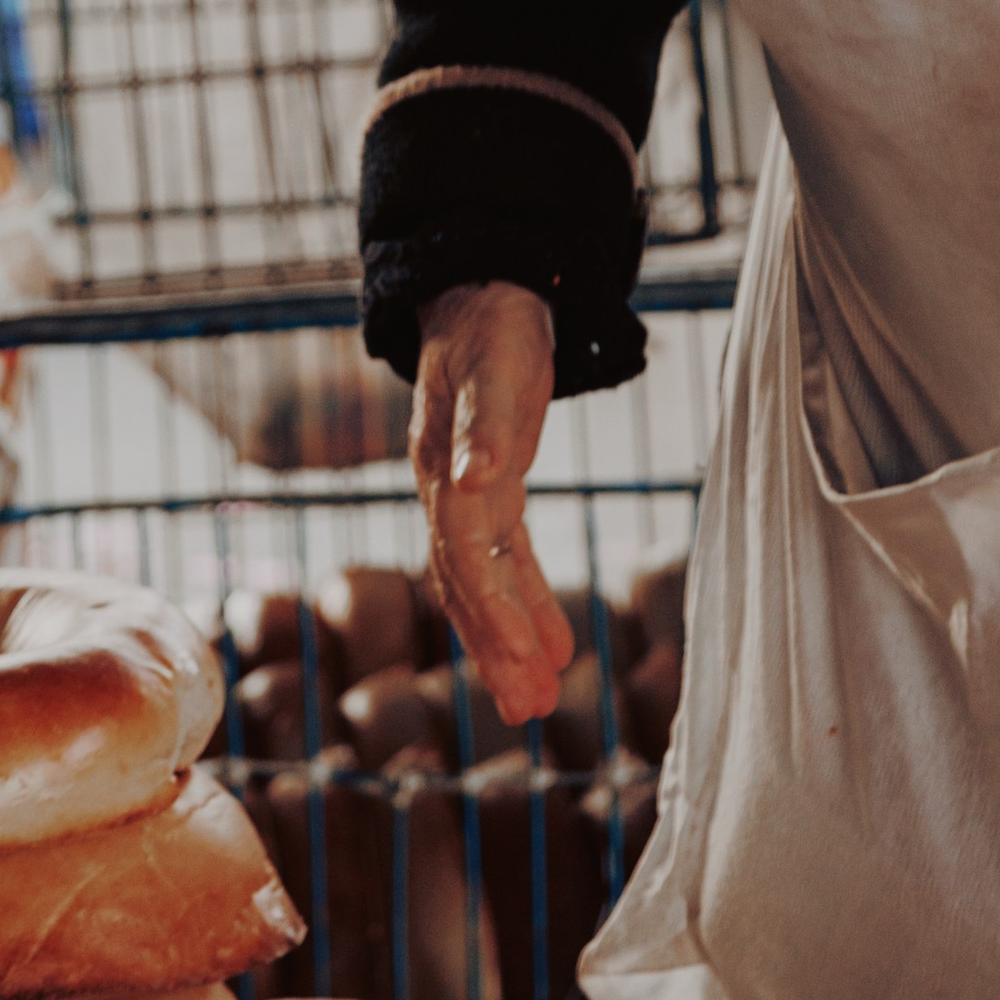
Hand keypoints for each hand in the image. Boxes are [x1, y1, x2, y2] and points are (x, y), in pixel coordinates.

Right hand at [411, 280, 573, 722]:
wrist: (479, 288)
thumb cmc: (492, 328)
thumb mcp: (496, 369)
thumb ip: (484, 426)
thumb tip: (476, 479)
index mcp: (446, 468)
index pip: (466, 554)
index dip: (497, 609)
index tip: (531, 661)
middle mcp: (446, 490)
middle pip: (466, 584)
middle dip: (496, 648)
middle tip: (530, 711)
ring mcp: (462, 494)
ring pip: (479, 582)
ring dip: (506, 641)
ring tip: (537, 701)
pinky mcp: (487, 491)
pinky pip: (500, 561)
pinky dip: (524, 604)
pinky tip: (552, 643)